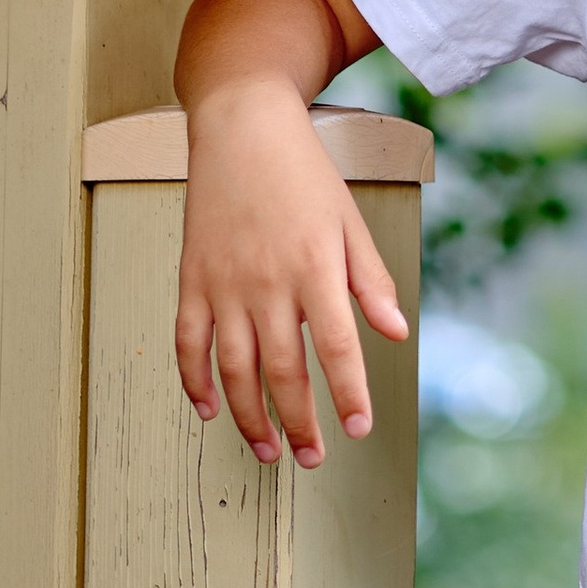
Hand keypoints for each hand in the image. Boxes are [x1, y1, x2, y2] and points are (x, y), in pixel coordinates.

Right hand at [174, 82, 408, 468]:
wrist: (242, 130)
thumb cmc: (304, 176)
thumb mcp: (351, 223)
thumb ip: (371, 282)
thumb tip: (397, 332)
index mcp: (315, 268)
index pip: (336, 347)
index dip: (347, 394)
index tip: (358, 428)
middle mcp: (267, 282)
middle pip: (282, 371)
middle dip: (299, 422)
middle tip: (312, 457)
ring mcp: (224, 284)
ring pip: (233, 369)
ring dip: (249, 417)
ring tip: (268, 449)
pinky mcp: (192, 280)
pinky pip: (189, 343)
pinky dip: (195, 382)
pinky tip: (210, 410)